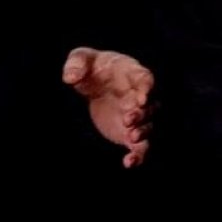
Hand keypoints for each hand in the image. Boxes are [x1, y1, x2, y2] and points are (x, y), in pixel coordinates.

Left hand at [63, 48, 153, 167]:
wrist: (98, 85)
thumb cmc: (94, 67)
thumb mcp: (82, 58)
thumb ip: (76, 63)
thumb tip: (70, 77)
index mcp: (133, 74)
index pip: (145, 79)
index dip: (146, 89)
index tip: (142, 98)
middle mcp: (141, 96)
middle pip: (150, 106)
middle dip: (141, 113)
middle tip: (127, 119)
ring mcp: (138, 116)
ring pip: (149, 126)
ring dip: (142, 132)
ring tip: (131, 137)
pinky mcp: (131, 133)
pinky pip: (141, 147)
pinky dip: (138, 156)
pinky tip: (129, 163)